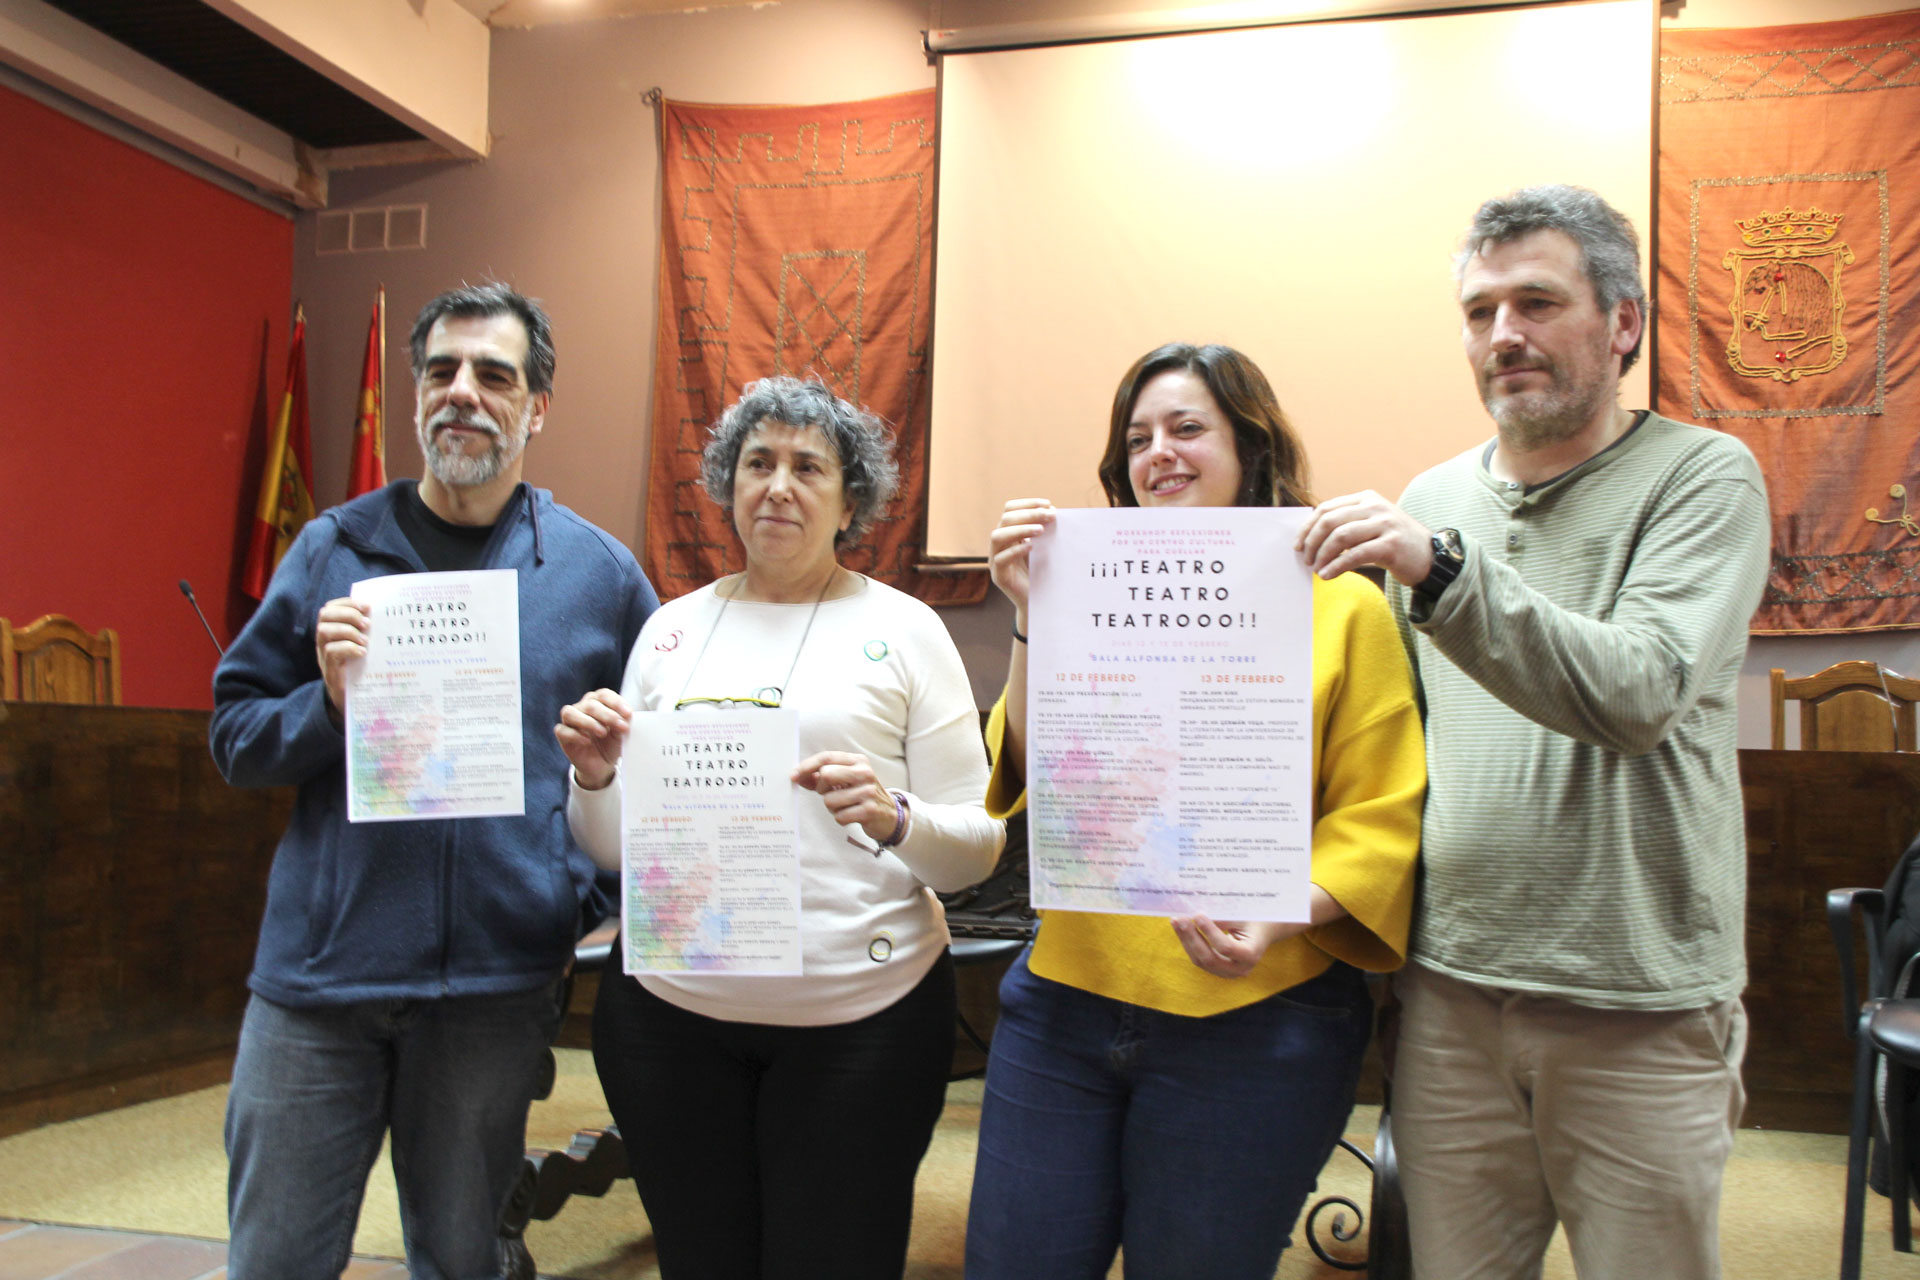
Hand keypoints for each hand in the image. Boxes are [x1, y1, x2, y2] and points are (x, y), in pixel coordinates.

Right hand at [315, 598, 370, 715]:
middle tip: (367, 624)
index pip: (330, 608)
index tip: (367, 606)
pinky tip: (363, 653)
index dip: (347, 603)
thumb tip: (387, 614)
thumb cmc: (363, 671)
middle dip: (348, 614)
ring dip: (348, 631)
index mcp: (332, 632)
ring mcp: (324, 657)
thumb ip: (368, 633)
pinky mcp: (330, 672)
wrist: (355, 703)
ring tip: (365, 641)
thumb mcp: (364, 648)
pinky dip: (348, 648)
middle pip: (324, 615)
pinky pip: (332, 653)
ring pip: (324, 632)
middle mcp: (323, 642)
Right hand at [555, 689, 632, 790]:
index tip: (628, 714)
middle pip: (589, 704)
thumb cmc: (611, 744)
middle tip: (620, 727)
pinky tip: (587, 741)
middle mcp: (582, 708)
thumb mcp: (621, 733)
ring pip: (570, 713)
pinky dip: (575, 735)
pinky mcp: (563, 736)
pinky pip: (562, 730)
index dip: (616, 702)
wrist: (603, 765)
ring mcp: (570, 721)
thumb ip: (622, 722)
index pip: (603, 695)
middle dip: (607, 715)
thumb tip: (626, 716)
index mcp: (598, 702)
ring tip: (602, 733)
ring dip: (588, 722)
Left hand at [793, 751, 897, 845]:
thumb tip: (797, 776)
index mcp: (858, 761)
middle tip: (831, 793)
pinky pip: (839, 816)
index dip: (807, 766)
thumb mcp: (844, 780)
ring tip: (845, 806)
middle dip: (821, 788)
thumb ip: (820, 777)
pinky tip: (852, 815)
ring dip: (832, 807)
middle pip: (826, 775)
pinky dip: (840, 818)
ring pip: (829, 800)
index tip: (793, 775)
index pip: (827, 757)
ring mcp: (868, 791)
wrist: (889, 814)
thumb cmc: (860, 794)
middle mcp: (865, 773)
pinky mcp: (869, 810)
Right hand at [989, 499, 1055, 620]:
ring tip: (1040, 530)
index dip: (1027, 503)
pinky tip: (1032, 547)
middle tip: (1050, 516)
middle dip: (1029, 514)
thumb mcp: (1044, 548)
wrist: (1039, 603)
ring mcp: (995, 560)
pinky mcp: (998, 576)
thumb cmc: (1042, 573)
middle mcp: (999, 545)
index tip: (1048, 504)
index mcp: (1009, 534)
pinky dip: (1016, 550)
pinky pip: (1001, 559)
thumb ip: (1045, 532)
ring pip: (997, 536)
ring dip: (1020, 529)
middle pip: (1005, 520)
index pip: (1010, 510)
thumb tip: (1054, 511)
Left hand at [1170, 915, 1303, 977]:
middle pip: (1209, 958)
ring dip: (1186, 940)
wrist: (1262, 931)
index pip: (1225, 947)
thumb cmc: (1254, 919)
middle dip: (1192, 938)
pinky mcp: (1217, 969)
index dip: (1209, 932)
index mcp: (1251, 955)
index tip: (1198, 914)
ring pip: (1200, 961)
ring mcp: (1228, 972)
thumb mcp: (1242, 916)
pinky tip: (1180, 928)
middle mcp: (1240, 969)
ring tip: (1176, 921)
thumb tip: (1196, 916)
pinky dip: (1189, 943)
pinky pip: (1199, 959)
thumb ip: (1223, 919)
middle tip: (1180, 919)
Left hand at [1296, 490, 1432, 585]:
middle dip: (1312, 542)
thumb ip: (1346, 524)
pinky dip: (1337, 566)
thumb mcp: (1371, 524)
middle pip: (1330, 521)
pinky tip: (1327, 575)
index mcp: (1366, 498)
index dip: (1307, 527)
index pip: (1326, 508)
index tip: (1297, 545)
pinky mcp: (1391, 545)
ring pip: (1340, 537)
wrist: (1431, 556)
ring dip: (1322, 555)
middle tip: (1306, 560)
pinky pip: (1355, 555)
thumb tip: (1309, 539)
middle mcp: (1375, 507)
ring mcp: (1385, 524)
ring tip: (1316, 569)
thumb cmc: (1394, 543)